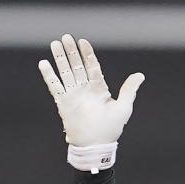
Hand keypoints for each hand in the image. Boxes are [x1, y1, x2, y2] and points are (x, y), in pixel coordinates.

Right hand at [38, 34, 143, 159]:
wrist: (95, 146)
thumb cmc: (111, 129)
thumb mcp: (123, 108)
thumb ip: (129, 90)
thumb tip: (140, 75)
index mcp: (99, 89)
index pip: (92, 66)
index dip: (87, 54)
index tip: (83, 41)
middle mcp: (85, 89)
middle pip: (77, 66)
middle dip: (72, 52)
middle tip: (66, 37)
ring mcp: (73, 95)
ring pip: (65, 72)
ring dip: (60, 59)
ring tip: (55, 43)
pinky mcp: (63, 103)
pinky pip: (54, 87)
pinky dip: (49, 76)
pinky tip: (44, 63)